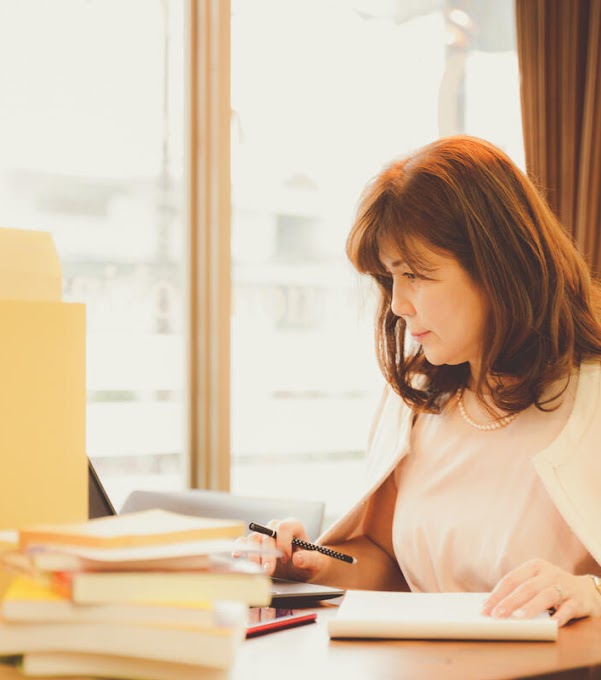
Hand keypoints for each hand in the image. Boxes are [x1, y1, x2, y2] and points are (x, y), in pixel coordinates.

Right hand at [236, 518, 328, 582]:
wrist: (301, 571)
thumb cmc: (309, 564)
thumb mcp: (315, 563)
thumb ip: (310, 560)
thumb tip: (297, 558)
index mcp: (293, 527)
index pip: (285, 527)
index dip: (284, 542)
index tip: (286, 558)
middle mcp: (277, 529)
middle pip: (267, 534)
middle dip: (267, 553)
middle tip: (269, 570)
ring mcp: (265, 537)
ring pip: (254, 539)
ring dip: (254, 554)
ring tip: (258, 569)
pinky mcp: (256, 547)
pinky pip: (245, 543)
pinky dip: (240, 549)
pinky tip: (237, 556)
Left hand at [481, 558, 600, 626]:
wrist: (587, 591)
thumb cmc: (552, 588)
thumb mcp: (536, 583)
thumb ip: (519, 592)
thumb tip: (495, 608)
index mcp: (534, 566)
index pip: (511, 579)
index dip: (497, 594)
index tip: (485, 608)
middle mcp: (549, 573)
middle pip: (526, 588)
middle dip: (510, 602)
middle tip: (497, 615)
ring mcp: (564, 586)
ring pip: (545, 596)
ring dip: (531, 607)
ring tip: (518, 618)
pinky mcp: (579, 600)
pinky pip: (568, 608)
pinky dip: (559, 616)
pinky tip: (550, 624)